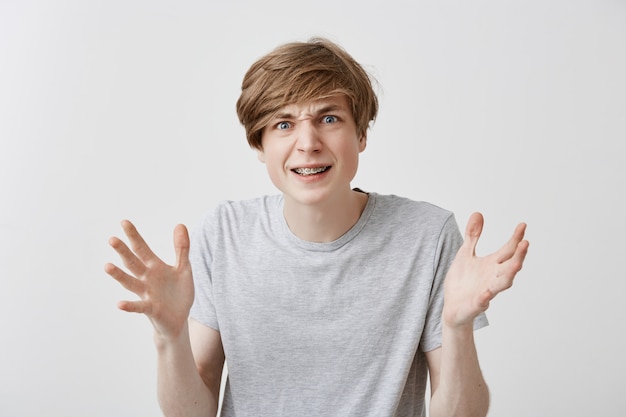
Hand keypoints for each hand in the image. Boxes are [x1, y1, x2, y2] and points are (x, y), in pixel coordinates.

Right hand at [104, 220, 193, 339]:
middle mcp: (146, 279)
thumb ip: (181, 248)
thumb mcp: (184, 268)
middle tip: (112, 239)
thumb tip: (180, 224)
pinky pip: (139, 307)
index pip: (142, 248)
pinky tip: (120, 304)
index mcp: (155, 267)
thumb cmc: (179, 292)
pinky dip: (129, 306)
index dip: (134, 236)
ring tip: (107, 266)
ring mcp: (146, 294)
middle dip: (123, 252)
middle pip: (133, 263)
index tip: (124, 222)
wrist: (179, 319)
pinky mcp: (151, 309)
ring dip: (119, 276)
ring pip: (130, 283)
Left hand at [443, 212, 528, 327]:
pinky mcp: (475, 305)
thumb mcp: (465, 253)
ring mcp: (486, 292)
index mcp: (492, 265)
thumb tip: (478, 213)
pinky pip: (482, 302)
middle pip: (510, 266)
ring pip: (503, 284)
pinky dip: (485, 298)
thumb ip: (473, 236)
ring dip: (510, 275)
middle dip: (519, 255)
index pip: (508, 250)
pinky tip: (486, 294)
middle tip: (525, 243)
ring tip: (517, 264)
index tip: (523, 225)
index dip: (515, 238)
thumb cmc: (462, 280)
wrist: (452, 306)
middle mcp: (493, 278)